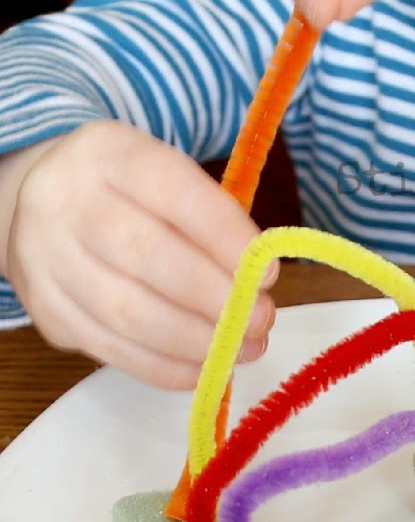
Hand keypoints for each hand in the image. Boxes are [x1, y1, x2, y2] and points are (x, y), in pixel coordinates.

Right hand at [0, 122, 276, 388]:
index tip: (269, 274)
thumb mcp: (163, 176)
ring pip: (126, 312)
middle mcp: (64, 200)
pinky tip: (203, 368)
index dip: (226, 237)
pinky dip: (164, 367)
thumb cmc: (127, 193)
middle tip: (261, 320)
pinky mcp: (44, 309)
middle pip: (146, 255)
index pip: (173, 192)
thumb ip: (209, 218)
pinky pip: (109, 348)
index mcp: (107, 153)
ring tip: (241, 348)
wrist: (38, 204)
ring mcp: (45, 257)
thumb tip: (256, 283)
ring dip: (196, 341)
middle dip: (216, 298)